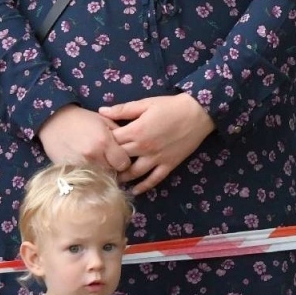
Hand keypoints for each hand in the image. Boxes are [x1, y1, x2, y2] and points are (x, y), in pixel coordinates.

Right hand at [38, 104, 128, 171]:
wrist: (54, 121)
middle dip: (114, 168)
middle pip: (112, 172)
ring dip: (101, 172)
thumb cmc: (82, 119)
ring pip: (98, 177)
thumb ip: (120, 134)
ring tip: (98, 162)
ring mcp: (79, 165)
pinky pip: (84, 178)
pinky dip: (88, 174)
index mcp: (104, 142)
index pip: (124, 164)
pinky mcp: (68, 171)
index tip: (122, 158)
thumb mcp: (105, 121)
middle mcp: (93, 156)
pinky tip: (87, 166)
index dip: (125, 162)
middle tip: (110, 160)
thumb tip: (132, 147)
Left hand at [101, 94, 216, 194]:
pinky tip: (135, 190)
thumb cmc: (171, 106)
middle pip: (119, 159)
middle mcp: (143, 148)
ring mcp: (156, 158)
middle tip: (101, 165)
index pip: (111, 141)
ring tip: (114, 178)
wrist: (198, 112)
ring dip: (122, 177)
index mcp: (136, 131)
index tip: (97, 144)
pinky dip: (144, 187)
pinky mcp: (168, 165)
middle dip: (109, 162)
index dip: (102, 143)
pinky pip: (154, 179)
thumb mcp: (146, 103)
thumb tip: (101, 111)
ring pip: (134, 173)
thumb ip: (123, 109)